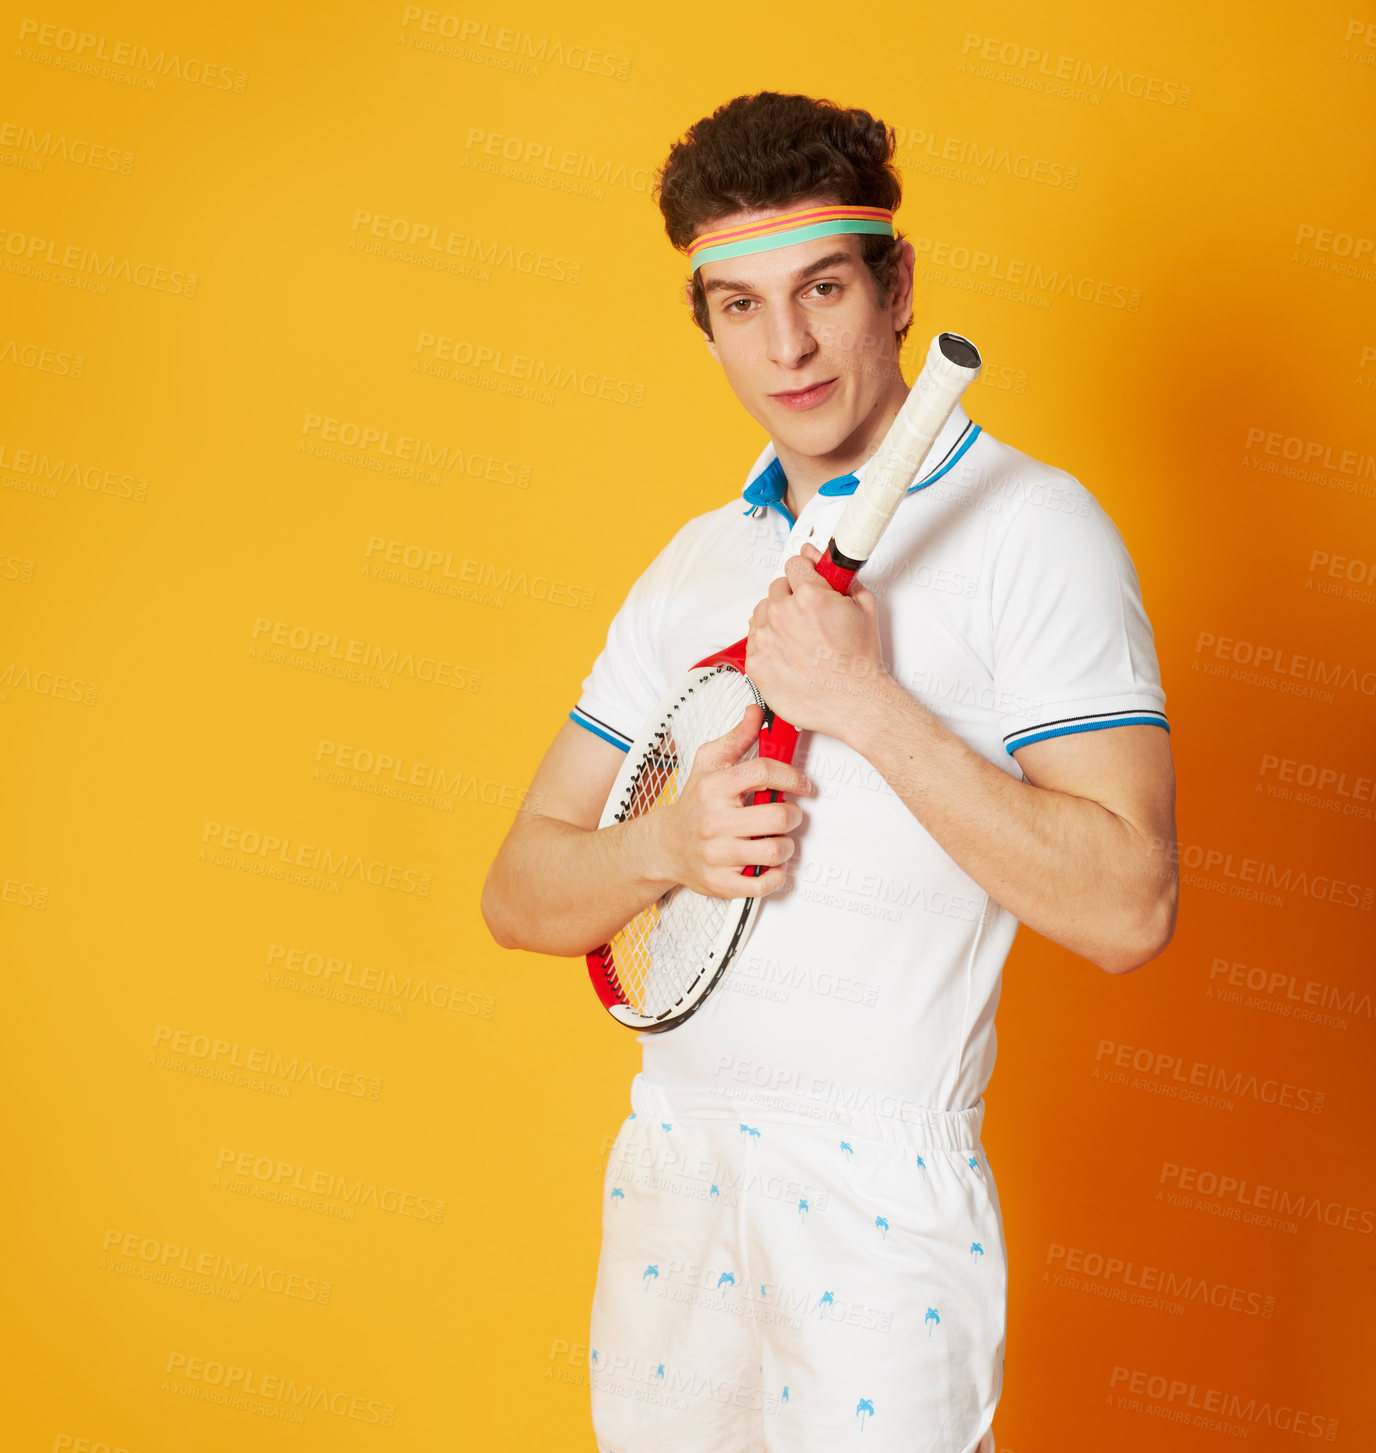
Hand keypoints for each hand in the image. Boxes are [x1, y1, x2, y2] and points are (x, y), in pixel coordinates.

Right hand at [650, 703, 811, 898]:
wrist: (663, 845)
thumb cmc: (692, 803)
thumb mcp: (708, 763)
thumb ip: (737, 737)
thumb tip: (757, 712)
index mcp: (714, 788)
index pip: (763, 772)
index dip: (792, 776)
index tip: (802, 785)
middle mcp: (715, 821)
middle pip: (778, 817)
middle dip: (793, 815)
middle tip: (788, 814)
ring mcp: (717, 855)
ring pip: (776, 850)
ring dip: (787, 845)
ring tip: (777, 838)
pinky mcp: (721, 883)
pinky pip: (763, 883)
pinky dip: (776, 875)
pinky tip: (770, 864)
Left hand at [745, 542, 889, 739]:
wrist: (853, 701)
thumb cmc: (858, 663)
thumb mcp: (863, 607)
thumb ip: (841, 576)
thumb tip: (826, 561)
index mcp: (808, 596)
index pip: (794, 564)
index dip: (805, 573)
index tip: (807, 580)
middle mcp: (782, 616)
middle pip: (776, 589)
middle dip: (792, 598)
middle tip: (810, 617)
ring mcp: (765, 640)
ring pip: (761, 613)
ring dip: (776, 620)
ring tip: (800, 639)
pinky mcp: (755, 664)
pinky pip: (753, 641)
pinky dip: (768, 646)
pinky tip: (789, 655)